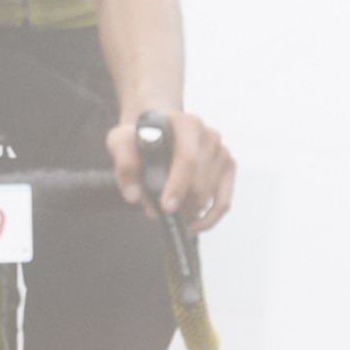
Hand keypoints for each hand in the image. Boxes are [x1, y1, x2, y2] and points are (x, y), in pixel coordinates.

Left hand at [106, 112, 233, 234]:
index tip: (166, 207)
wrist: (157, 131)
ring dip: (187, 211)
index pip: (188, 159)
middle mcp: (209, 135)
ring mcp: (221, 151)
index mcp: (186, 124)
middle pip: (199, 183)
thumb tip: (133, 195)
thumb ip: (123, 163)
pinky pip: (223, 203)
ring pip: (209, 196)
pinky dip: (207, 219)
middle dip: (178, 204)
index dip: (178, 186)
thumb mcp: (121, 141)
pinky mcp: (227, 168)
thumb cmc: (140, 137)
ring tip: (167, 214)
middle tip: (155, 212)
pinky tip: (190, 225)